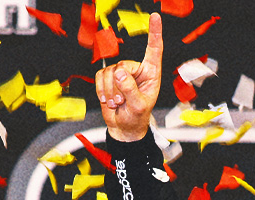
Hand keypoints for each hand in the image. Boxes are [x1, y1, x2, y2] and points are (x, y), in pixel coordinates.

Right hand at [96, 13, 162, 142]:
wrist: (123, 127)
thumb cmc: (136, 117)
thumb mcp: (138, 106)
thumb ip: (130, 90)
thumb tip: (119, 73)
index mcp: (151, 73)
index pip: (154, 49)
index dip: (154, 33)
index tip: (155, 17)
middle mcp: (137, 70)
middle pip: (123, 65)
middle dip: (120, 86)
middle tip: (123, 101)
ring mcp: (121, 73)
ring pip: (109, 72)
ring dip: (111, 91)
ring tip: (118, 103)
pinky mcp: (108, 77)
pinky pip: (99, 76)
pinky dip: (101, 90)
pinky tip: (108, 99)